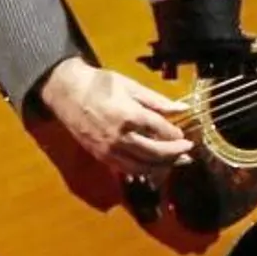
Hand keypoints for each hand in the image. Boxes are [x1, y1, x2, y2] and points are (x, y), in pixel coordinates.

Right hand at [37, 58, 193, 176]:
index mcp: (129, 115)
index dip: (176, 135)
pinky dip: (144, 171)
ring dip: (163, 166)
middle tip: (189, 151)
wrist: (67, 92)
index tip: (185, 135)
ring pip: (142, 166)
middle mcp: (120, 137)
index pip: (161, 130)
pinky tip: (155, 167)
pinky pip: (127, 170)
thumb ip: (158, 100)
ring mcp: (109, 149)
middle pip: (155, 152)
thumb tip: (183, 108)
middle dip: (175, 154)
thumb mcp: (131, 86)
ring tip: (177, 162)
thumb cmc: (100, 84)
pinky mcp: (101, 156)